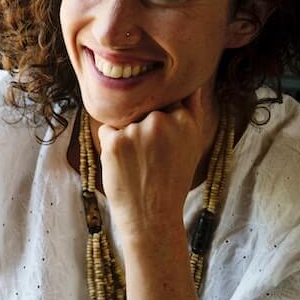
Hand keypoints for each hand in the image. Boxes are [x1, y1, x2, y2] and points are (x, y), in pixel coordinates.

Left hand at [97, 86, 212, 239]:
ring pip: (124, 120)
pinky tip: (124, 165)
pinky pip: (107, 130)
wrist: (152, 216)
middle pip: (143, 109)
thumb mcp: (192, 144)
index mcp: (185, 119)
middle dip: (142, 127)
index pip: (166, 100)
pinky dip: (110, 145)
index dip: (160, 119)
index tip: (161, 142)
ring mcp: (137, 130)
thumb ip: (191, 111)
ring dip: (126, 136)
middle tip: (150, 158)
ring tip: (138, 163)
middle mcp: (162, 120)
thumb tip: (189, 83)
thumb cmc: (171, 181)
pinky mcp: (115, 141)